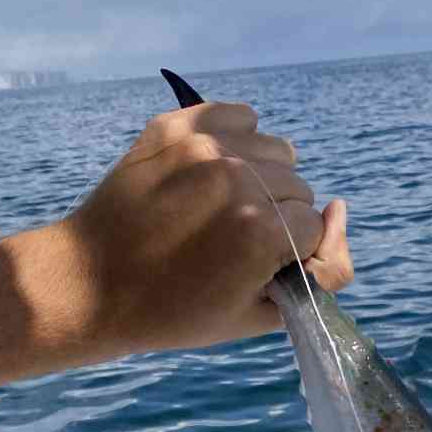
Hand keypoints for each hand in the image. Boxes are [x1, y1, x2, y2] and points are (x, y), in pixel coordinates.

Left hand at [32, 101, 353, 362]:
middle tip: (232, 241)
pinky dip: (239, 140)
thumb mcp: (260, 315)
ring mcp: (207, 149)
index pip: (315, 227)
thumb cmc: (177, 311)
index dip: (290, 252)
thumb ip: (324, 273)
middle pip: (299, 188)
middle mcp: (239, 183)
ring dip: (263, 177)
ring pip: (277, 150)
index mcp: (261, 235)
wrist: (92, 283)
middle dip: (279, 215)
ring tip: (225, 205)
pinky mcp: (178, 126)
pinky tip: (215, 172)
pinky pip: (242, 117)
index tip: (254, 266)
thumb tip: (340, 208)